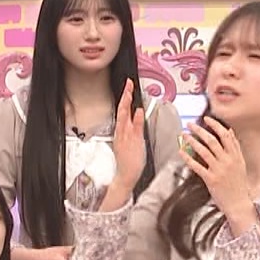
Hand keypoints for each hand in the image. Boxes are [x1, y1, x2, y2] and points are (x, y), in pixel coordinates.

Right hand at [111, 79, 146, 193]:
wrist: (126, 174)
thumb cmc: (128, 160)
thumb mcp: (129, 140)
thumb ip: (133, 125)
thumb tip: (137, 113)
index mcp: (121, 131)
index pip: (122, 111)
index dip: (124, 98)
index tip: (128, 87)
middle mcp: (123, 132)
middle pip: (122, 110)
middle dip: (125, 96)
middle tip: (128, 84)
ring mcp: (127, 136)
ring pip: (125, 116)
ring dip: (127, 103)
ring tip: (129, 92)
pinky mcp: (133, 142)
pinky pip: (135, 128)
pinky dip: (136, 119)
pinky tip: (138, 111)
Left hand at [179, 117, 253, 226]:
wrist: (238, 203)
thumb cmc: (238, 184)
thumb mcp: (240, 163)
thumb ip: (235, 147)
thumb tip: (229, 131)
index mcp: (236, 156)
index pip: (225, 135)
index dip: (215, 125)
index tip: (206, 119)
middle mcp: (228, 161)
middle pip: (212, 140)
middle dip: (200, 130)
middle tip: (190, 124)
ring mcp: (219, 170)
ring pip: (204, 151)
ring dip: (192, 141)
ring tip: (184, 135)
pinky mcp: (211, 179)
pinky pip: (197, 166)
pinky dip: (188, 158)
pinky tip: (181, 152)